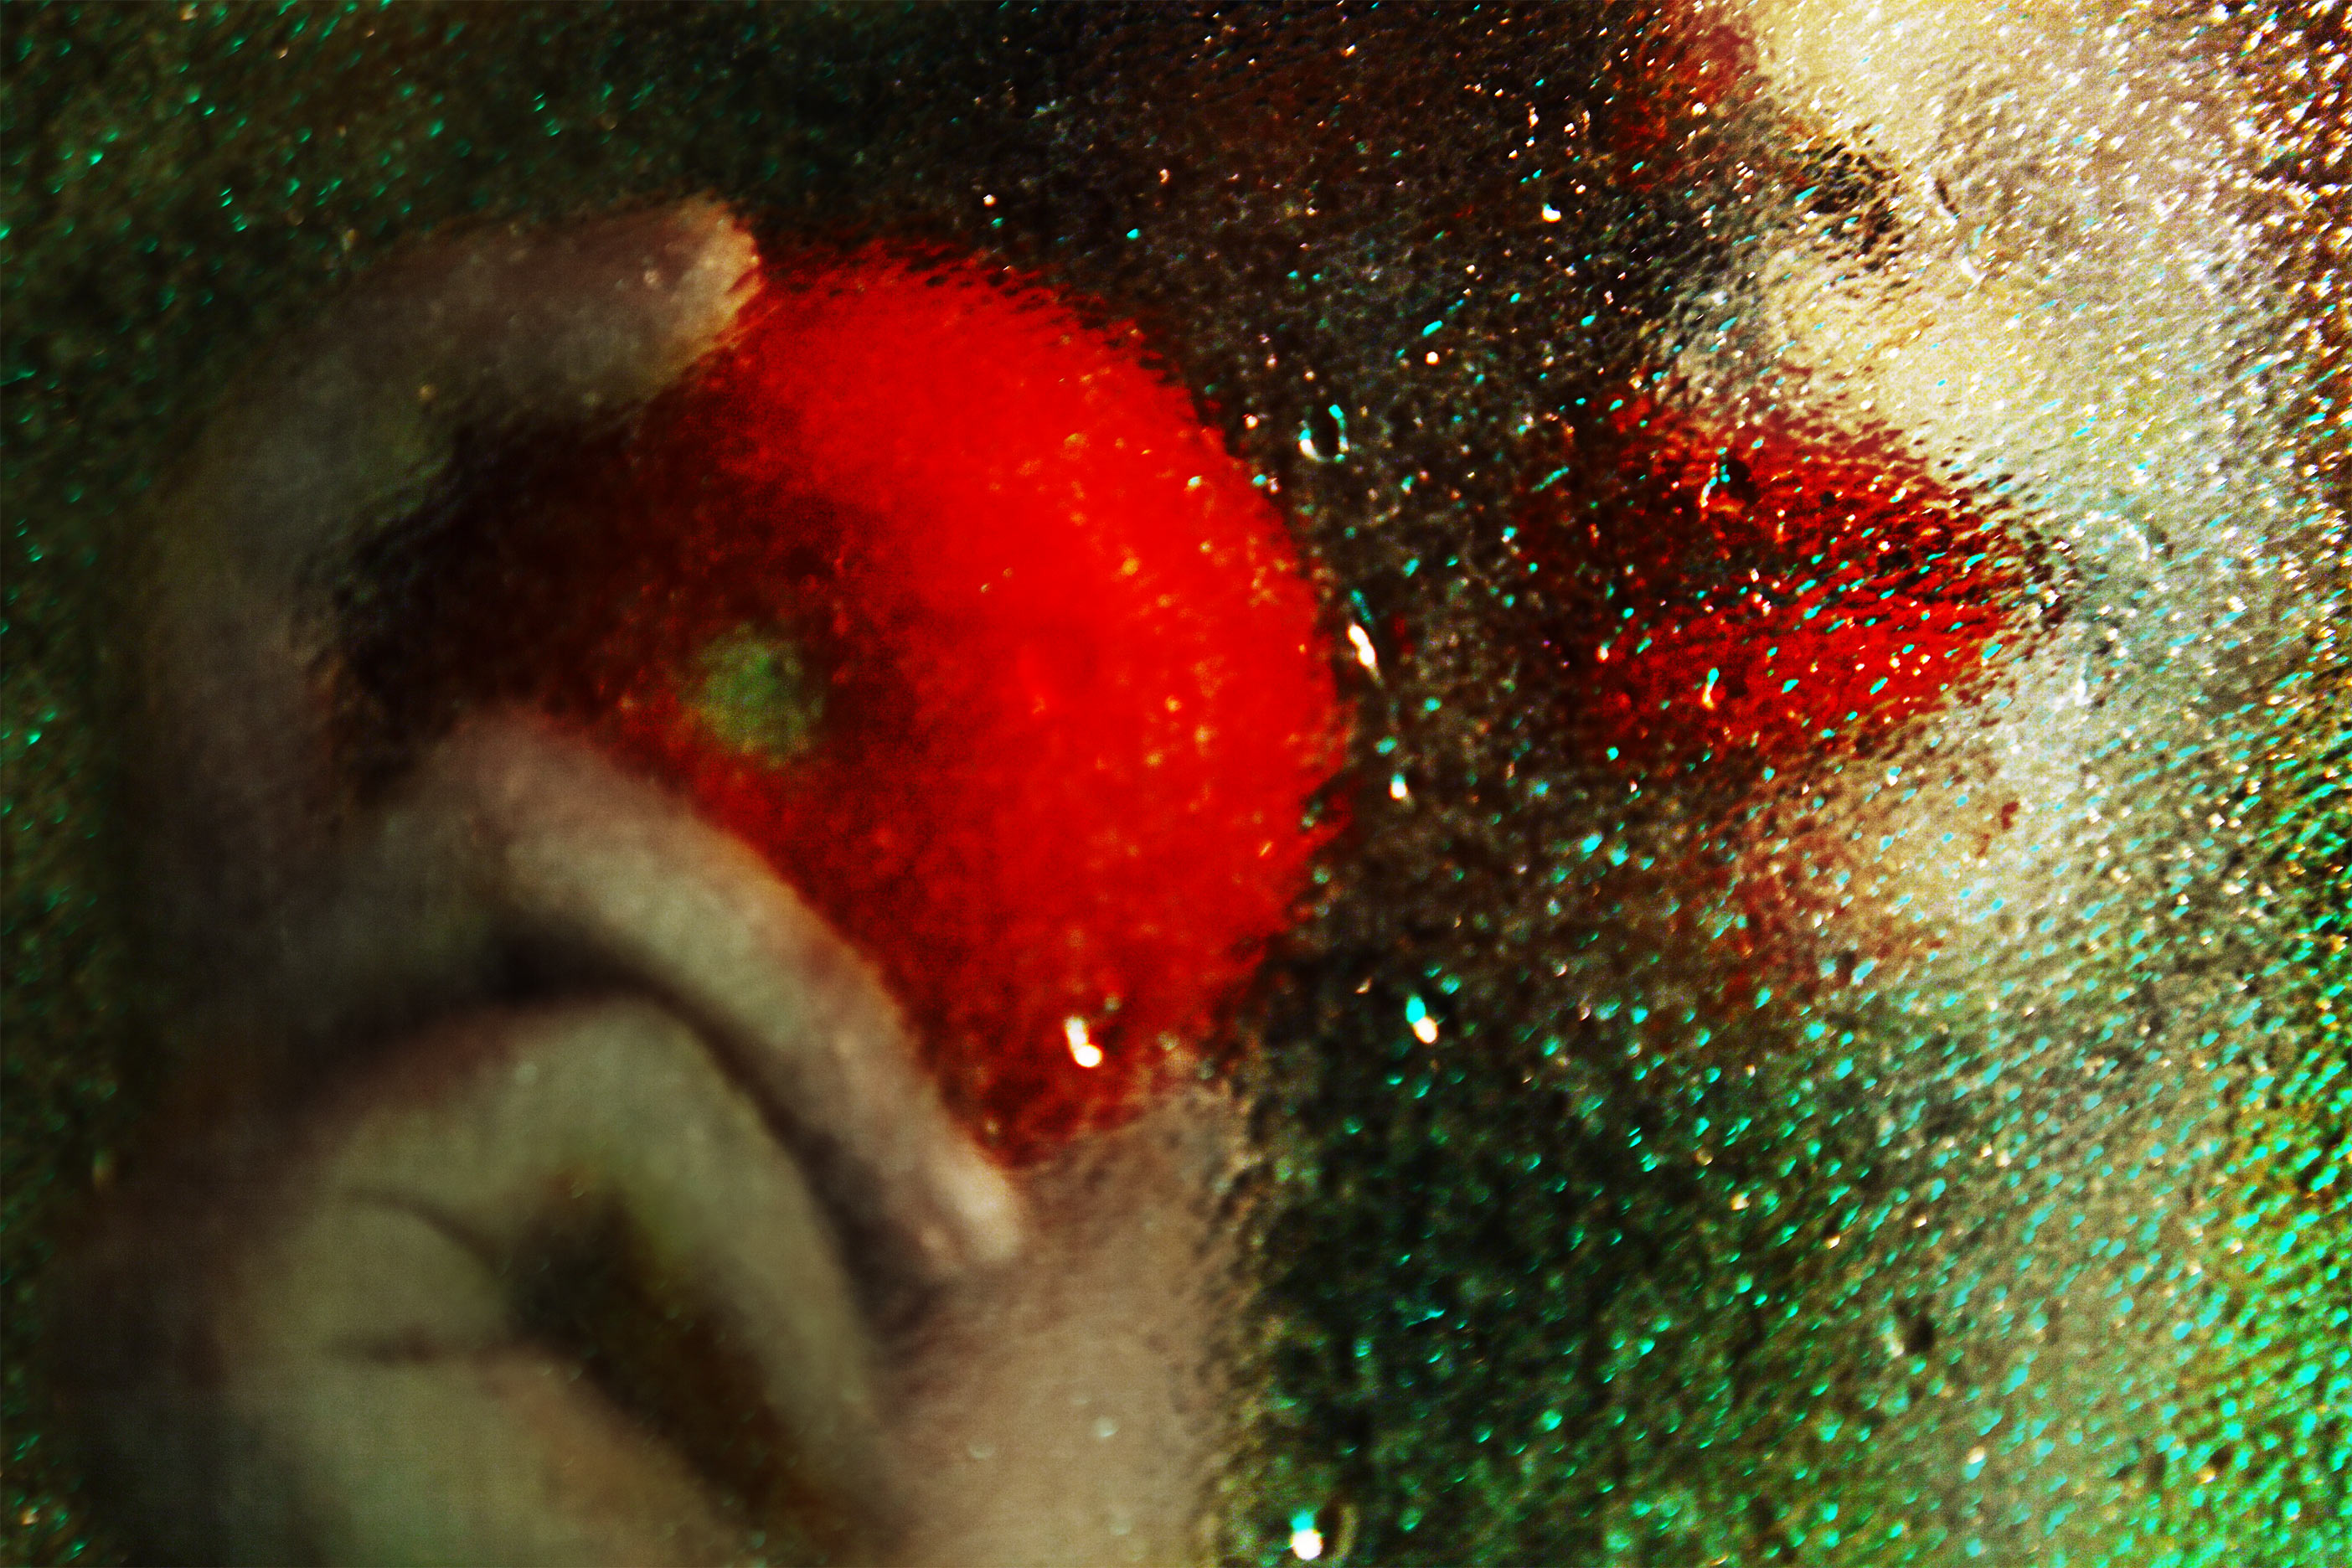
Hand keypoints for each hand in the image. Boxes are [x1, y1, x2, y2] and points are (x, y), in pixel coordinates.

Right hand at [53, 201, 1240, 1565]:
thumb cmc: (1022, 1493)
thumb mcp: (1063, 1109)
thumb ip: (997, 893)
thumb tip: (1038, 648)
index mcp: (435, 1026)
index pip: (354, 628)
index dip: (462, 398)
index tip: (708, 281)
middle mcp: (256, 1077)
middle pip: (227, 585)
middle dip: (434, 360)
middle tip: (700, 267)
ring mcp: (191, 1183)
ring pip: (488, 812)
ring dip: (805, 992)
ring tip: (941, 1257)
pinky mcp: (189, 1296)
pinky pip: (537, 1047)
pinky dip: (764, 1160)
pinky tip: (801, 1378)